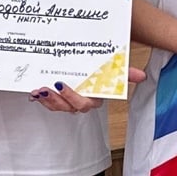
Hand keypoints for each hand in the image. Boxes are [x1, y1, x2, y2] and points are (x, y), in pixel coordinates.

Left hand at [31, 67, 145, 113]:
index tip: (62, 85)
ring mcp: (68, 102)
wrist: (87, 68)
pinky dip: (41, 98)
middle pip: (70, 106)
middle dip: (59, 99)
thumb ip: (125, 72)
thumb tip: (142, 76)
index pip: (86, 102)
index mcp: (95, 97)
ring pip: (58, 107)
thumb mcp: (112, 69)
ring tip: (40, 90)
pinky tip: (34, 91)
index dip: (73, 97)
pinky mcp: (57, 99)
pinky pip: (49, 103)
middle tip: (50, 86)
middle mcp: (81, 102)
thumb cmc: (101, 72)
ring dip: (48, 100)